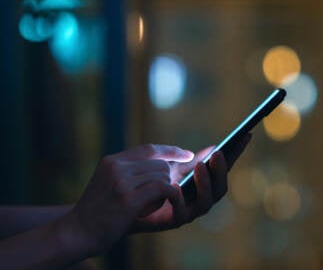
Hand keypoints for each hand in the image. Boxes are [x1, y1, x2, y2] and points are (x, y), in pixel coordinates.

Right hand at [59, 145, 193, 255]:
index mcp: (112, 161)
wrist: (77, 232)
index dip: (171, 150)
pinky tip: (169, 201)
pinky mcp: (127, 199)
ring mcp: (121, 182)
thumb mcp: (110, 182)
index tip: (187, 154)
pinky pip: (163, 188)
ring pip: (163, 175)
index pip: (149, 148)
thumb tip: (165, 165)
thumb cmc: (98, 210)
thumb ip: (132, 171)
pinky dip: (172, 194)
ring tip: (155, 203)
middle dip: (168, 178)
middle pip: (160, 163)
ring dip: (167, 189)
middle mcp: (116, 167)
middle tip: (165, 193)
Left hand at [131, 133, 251, 232]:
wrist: (126, 201)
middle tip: (218, 153)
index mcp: (201, 184)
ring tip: (200, 165)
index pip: (222, 169)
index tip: (245, 135)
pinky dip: (181, 198)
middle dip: (221, 170)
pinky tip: (176, 184)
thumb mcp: (170, 165)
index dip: (235, 153)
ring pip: (207, 201)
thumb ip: (189, 159)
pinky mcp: (172, 221)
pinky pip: (182, 211)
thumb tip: (213, 148)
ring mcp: (188, 211)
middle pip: (220, 187)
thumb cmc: (149, 181)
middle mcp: (199, 199)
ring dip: (206, 183)